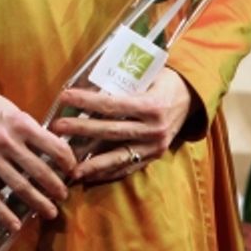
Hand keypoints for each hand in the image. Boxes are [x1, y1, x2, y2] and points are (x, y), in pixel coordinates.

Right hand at [0, 75, 74, 232]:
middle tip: (65, 195)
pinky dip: (4, 213)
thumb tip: (51, 147)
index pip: (52, 146)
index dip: (67, 160)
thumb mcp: (14, 110)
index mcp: (21, 123)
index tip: (73, 169)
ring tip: (51, 212)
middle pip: (38, 170)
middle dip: (55, 185)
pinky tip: (16, 225)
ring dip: (37, 201)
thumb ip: (30, 129)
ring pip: (18, 186)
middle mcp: (7, 142)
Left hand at [50, 68, 196, 185]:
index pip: (112, 104)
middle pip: (110, 131)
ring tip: (67, 166)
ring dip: (90, 162)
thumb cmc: (166, 81)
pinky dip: (106, 173)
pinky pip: (126, 168)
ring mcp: (154, 146)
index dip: (86, 102)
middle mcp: (154, 129)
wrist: (193, 98)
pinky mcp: (154, 157)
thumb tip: (88, 81)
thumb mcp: (149, 75)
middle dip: (80, 129)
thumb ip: (123, 82)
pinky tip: (87, 176)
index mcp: (152, 105)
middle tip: (56, 128)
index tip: (65, 97)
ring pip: (117, 156)